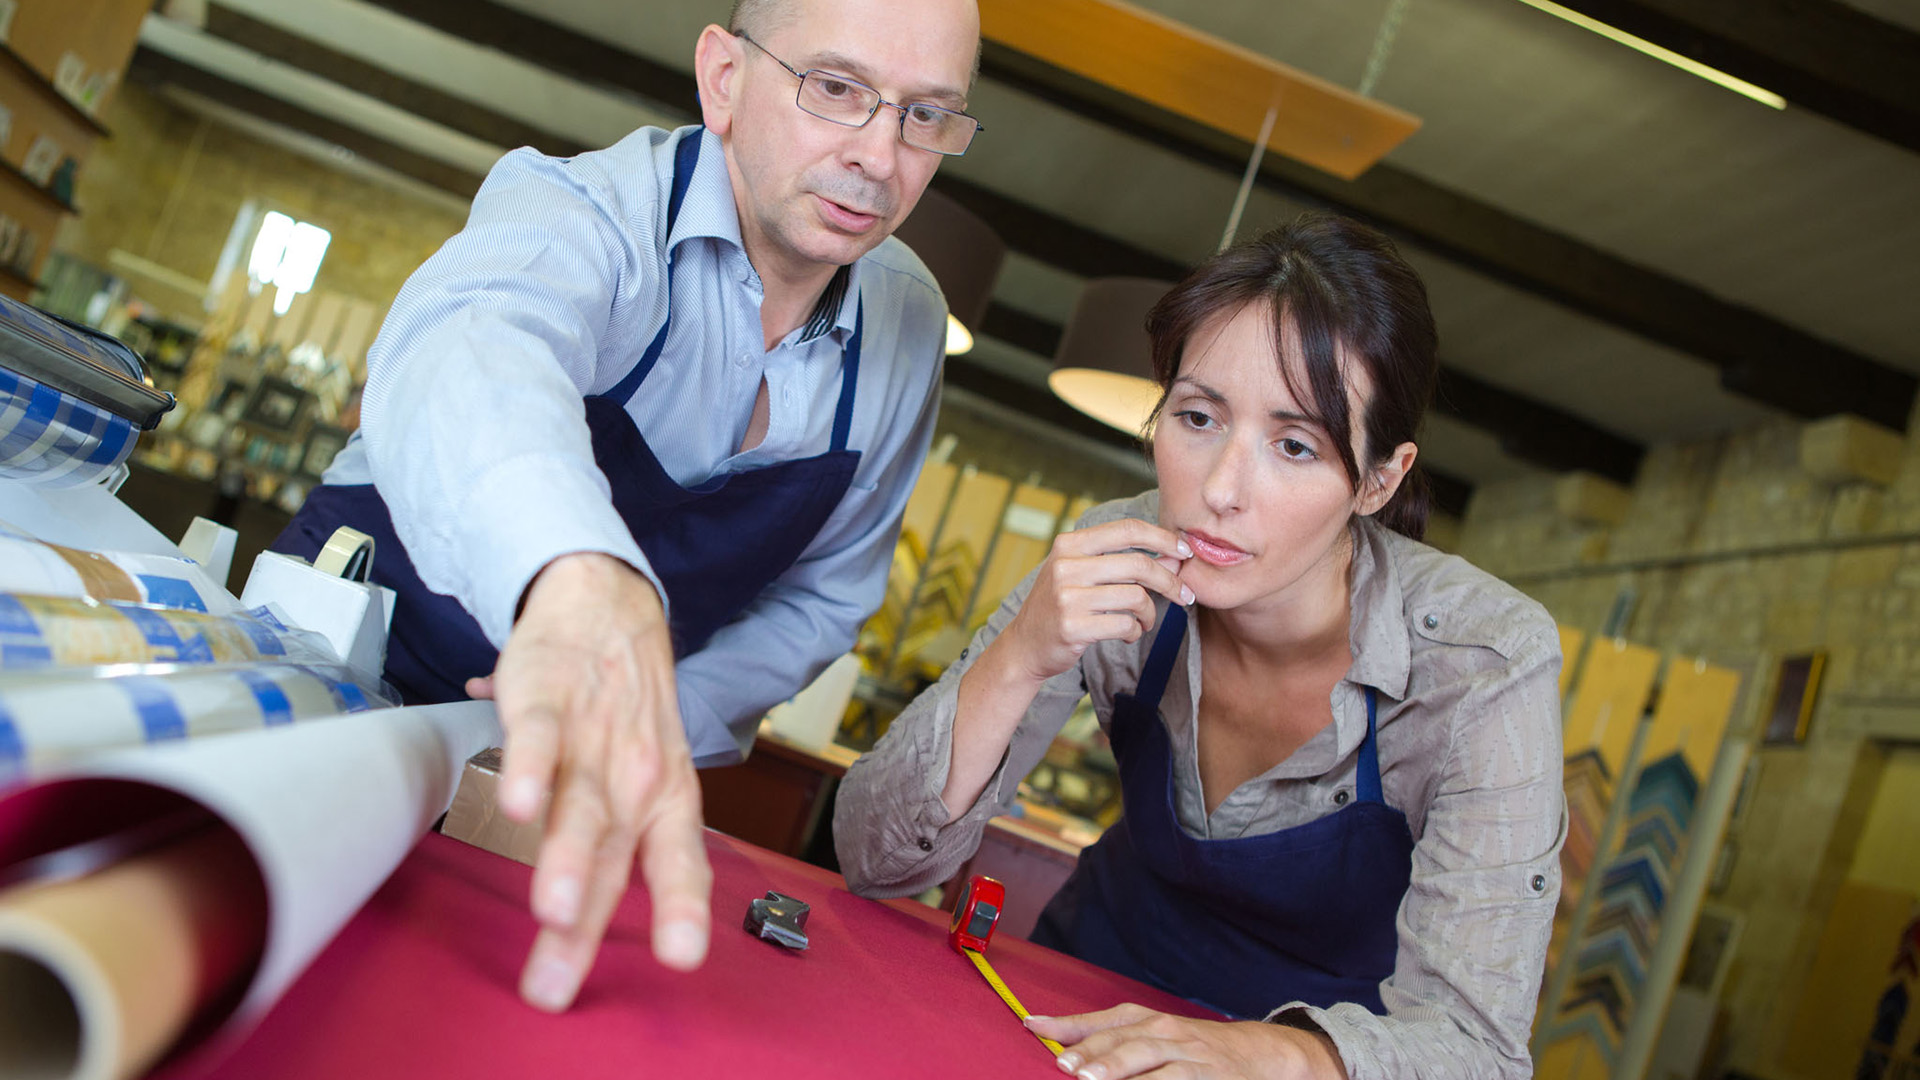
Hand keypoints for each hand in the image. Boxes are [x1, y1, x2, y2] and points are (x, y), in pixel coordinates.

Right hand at [466, 552, 711, 1011]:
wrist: (610, 607)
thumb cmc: (627, 710)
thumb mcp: (652, 776)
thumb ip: (621, 845)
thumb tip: (582, 917)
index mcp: (667, 798)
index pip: (680, 861)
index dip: (681, 908)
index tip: (680, 958)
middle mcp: (636, 776)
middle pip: (610, 857)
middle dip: (583, 925)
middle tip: (555, 984)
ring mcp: (592, 737)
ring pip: (578, 807)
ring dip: (564, 862)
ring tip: (551, 912)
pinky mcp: (545, 699)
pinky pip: (537, 740)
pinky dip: (527, 770)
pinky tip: (516, 807)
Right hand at [994, 517, 1191, 684]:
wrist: (1024, 646)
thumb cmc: (1060, 606)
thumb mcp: (1082, 574)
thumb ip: (1123, 563)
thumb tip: (1175, 557)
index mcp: (1069, 545)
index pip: (1126, 530)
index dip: (1163, 538)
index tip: (1185, 552)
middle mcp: (1065, 566)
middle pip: (1138, 564)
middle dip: (1170, 581)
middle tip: (1184, 595)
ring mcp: (1067, 597)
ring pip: (1136, 597)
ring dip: (1150, 613)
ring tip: (1145, 621)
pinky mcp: (1072, 627)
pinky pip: (1125, 625)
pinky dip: (1135, 631)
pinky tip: (1129, 633)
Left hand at [1027, 1005, 1348, 1079]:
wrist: (1260, 1053)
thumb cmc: (1192, 1047)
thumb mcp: (1152, 1032)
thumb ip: (1106, 1034)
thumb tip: (1053, 1036)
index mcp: (1149, 1020)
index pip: (1103, 1022)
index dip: (1068, 1026)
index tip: (1033, 1026)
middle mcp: (1168, 1034)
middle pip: (1126, 1043)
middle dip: (1095, 1055)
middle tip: (1067, 1067)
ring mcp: (1191, 1060)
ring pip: (1153, 1066)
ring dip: (1121, 1073)